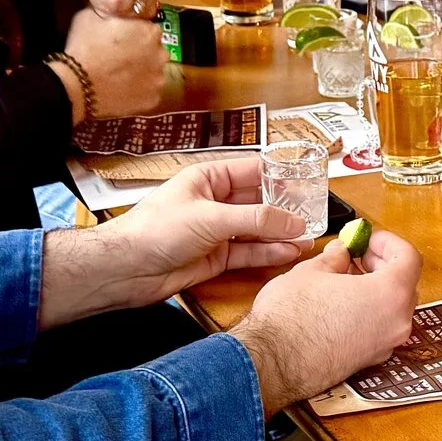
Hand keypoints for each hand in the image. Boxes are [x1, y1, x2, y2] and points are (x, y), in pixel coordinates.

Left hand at [35, 157, 310, 328]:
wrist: (125, 269)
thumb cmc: (154, 230)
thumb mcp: (211, 217)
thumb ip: (256, 220)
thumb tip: (292, 221)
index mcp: (209, 178)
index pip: (254, 171)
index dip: (282, 176)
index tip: (309, 182)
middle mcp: (214, 202)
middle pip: (259, 202)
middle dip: (286, 209)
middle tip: (316, 213)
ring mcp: (216, 231)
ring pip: (256, 230)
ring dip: (281, 234)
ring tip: (309, 236)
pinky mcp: (215, 258)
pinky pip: (248, 253)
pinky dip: (268, 254)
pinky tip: (288, 252)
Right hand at [58, 9, 167, 118]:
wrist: (77, 85)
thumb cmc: (84, 46)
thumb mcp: (93, 15)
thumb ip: (113, 11)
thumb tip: (115, 8)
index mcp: (150, 31)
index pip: (148, 28)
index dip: (134, 33)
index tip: (122, 39)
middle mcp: (161, 54)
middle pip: (154, 50)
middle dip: (141, 53)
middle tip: (119, 58)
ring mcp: (158, 79)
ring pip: (153, 72)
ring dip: (142, 72)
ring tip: (120, 76)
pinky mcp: (152, 100)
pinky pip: (148, 93)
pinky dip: (138, 92)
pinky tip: (121, 90)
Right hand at [230, 230, 422, 409]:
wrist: (273, 362)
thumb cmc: (291, 318)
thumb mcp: (313, 271)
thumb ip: (336, 257)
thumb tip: (342, 252)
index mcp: (390, 294)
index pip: (409, 258)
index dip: (389, 242)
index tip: (369, 237)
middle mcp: (396, 323)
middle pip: (405, 283)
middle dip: (382, 264)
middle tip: (357, 253)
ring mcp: (385, 345)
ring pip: (393, 308)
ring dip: (375, 288)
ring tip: (344, 277)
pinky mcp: (369, 360)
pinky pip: (380, 327)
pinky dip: (369, 310)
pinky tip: (342, 303)